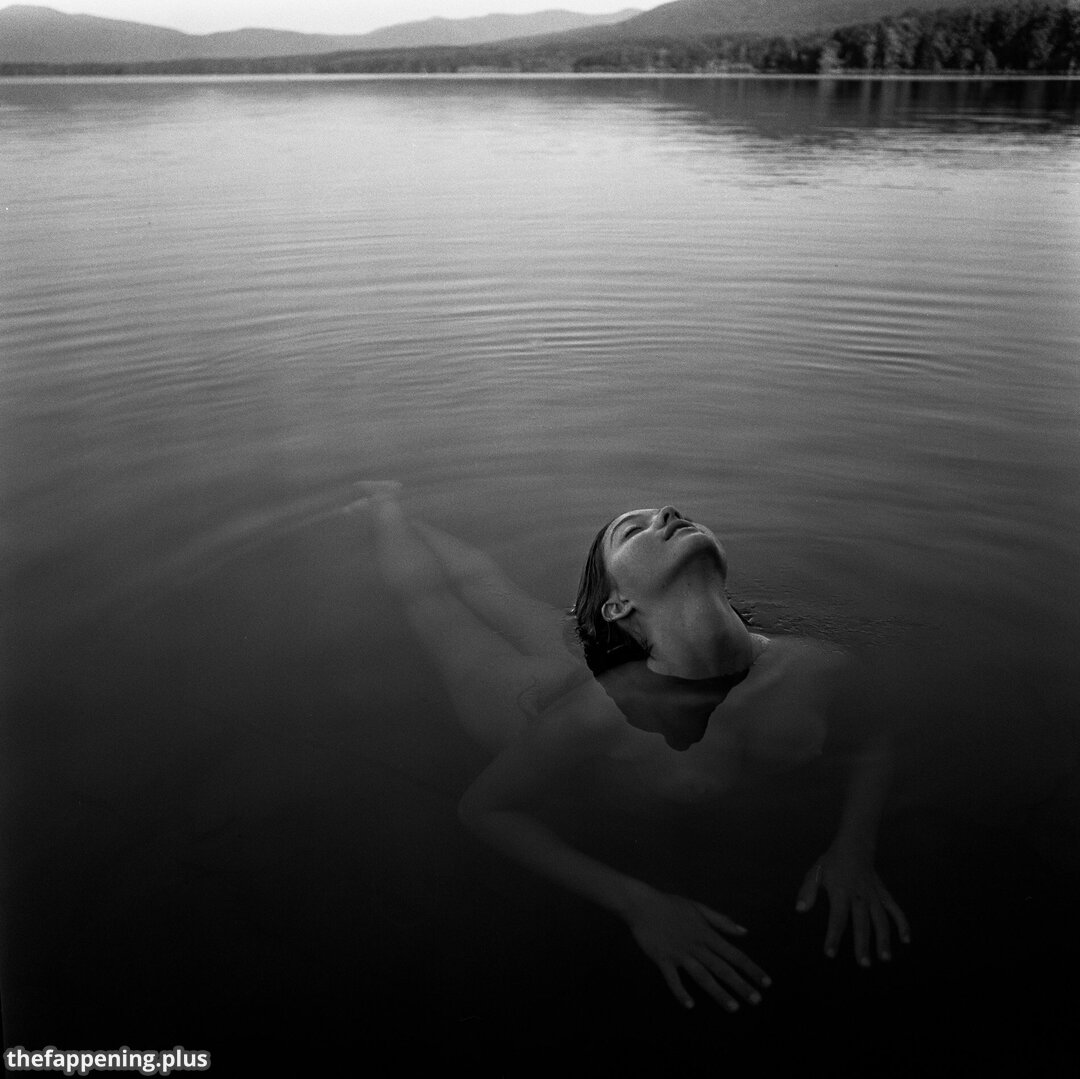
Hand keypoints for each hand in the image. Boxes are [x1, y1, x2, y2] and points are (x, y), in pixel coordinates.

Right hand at [624, 888, 770, 1011]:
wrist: (642, 904)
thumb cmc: (670, 905)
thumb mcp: (698, 908)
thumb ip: (721, 921)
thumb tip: (744, 931)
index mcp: (706, 933)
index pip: (734, 953)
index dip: (751, 968)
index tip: (766, 982)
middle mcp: (696, 944)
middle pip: (722, 968)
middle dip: (741, 985)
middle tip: (757, 1000)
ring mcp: (679, 952)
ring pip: (702, 975)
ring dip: (719, 992)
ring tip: (734, 1007)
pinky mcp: (662, 958)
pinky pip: (672, 978)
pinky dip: (680, 991)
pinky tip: (689, 1005)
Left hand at [796, 845, 910, 965]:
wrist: (854, 845)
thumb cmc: (831, 863)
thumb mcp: (815, 873)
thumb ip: (807, 891)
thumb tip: (800, 909)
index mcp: (840, 892)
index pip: (837, 918)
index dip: (833, 936)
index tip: (830, 953)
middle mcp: (859, 896)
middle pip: (862, 923)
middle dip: (863, 944)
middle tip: (864, 964)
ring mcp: (873, 895)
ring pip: (881, 919)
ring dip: (884, 939)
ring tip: (884, 958)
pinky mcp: (883, 893)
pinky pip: (895, 909)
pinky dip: (902, 923)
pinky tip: (906, 940)